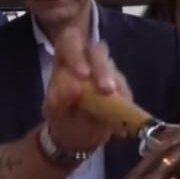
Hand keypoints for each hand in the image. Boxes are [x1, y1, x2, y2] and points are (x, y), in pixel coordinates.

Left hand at [43, 27, 131, 153]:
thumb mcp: (54, 114)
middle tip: (105, 89)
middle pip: (98, 50)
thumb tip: (73, 88)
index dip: (76, 52)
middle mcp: (86, 61)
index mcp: (64, 62)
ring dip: (115, 82)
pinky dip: (124, 96)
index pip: (69, 41)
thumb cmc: (61, 119)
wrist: (77, 137)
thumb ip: (59, 101)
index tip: (82, 74)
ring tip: (113, 101)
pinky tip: (120, 109)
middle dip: (102, 68)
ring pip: (114, 67)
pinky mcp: (120, 86)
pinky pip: (125, 87)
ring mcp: (105, 72)